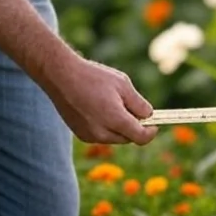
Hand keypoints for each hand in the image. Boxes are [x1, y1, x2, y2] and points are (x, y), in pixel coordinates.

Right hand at [44, 50, 158, 145]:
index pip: (141, 137)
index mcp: (116, 120)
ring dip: (120, 127)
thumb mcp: (122, 84)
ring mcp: (90, 136)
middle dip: (134, 127)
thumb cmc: (93, 77)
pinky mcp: (80, 135)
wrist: (60, 77)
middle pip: (128, 138)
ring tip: (113, 103)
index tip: (155, 123)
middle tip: (131, 107)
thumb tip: (148, 116)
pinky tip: (99, 107)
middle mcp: (102, 133)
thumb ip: (138, 104)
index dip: (151, 132)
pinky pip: (101, 135)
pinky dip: (106, 127)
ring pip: (114, 138)